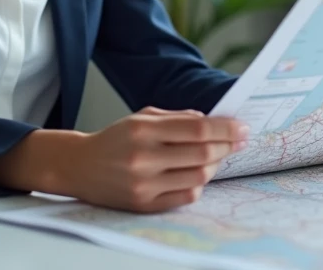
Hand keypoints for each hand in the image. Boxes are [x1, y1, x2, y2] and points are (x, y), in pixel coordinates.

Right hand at [65, 107, 248, 212]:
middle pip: (202, 153)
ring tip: (216, 157)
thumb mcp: (142, 117)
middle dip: (227, 146)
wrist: (80, 166)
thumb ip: (177, 117)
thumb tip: (212, 121)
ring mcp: (144, 184)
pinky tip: (197, 175)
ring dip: (215, 166)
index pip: (197, 129)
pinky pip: (186, 197)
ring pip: (198, 177)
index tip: (242, 127)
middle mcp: (144, 157)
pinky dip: (198, 185)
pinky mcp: (144, 205)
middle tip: (238, 141)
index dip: (225, 128)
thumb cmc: (116, 139)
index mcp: (144, 130)